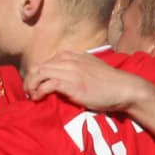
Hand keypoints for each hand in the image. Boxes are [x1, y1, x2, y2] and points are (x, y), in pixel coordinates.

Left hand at [24, 50, 150, 112]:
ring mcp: (71, 72)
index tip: (34, 85)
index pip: (45, 62)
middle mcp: (69, 61)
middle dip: (29, 80)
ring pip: (40, 73)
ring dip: (31, 85)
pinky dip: (39, 91)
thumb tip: (61, 77)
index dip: (36, 74)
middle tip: (29, 92)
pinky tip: (38, 98)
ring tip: (32, 96)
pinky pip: (48, 84)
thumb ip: (75, 68)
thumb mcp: (90, 68)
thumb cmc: (108, 83)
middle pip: (38, 66)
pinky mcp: (73, 84)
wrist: (125, 89)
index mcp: (72, 56)